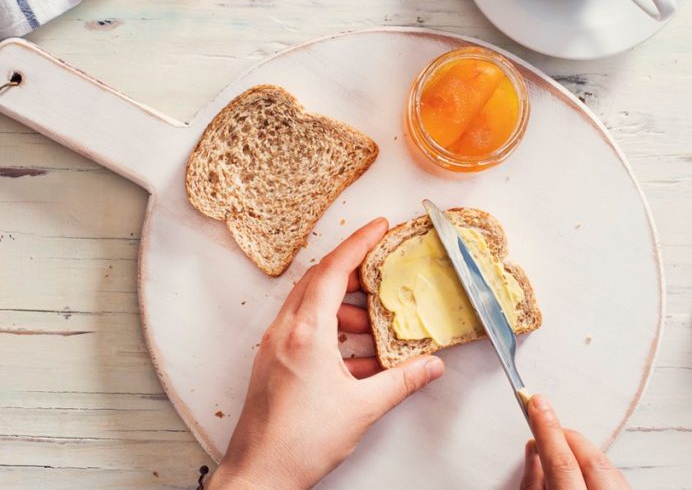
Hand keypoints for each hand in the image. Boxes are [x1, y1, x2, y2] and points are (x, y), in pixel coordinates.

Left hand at [208, 218, 445, 489]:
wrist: (261, 474)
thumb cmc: (300, 442)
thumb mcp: (363, 408)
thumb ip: (402, 381)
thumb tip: (430, 366)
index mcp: (305, 333)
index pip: (332, 270)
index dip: (359, 243)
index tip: (379, 227)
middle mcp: (284, 332)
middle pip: (318, 281)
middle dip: (353, 271)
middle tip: (382, 270)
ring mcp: (274, 347)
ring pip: (310, 307)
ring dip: (343, 308)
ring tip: (373, 325)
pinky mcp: (272, 364)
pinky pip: (303, 332)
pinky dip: (331, 333)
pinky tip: (357, 358)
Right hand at [521, 395, 629, 489]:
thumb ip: (534, 483)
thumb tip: (534, 451)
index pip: (561, 462)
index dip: (547, 430)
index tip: (536, 404)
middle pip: (590, 458)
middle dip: (565, 437)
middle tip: (543, 422)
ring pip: (606, 464)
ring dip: (581, 452)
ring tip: (559, 451)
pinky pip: (616, 475)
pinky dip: (596, 466)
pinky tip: (580, 468)